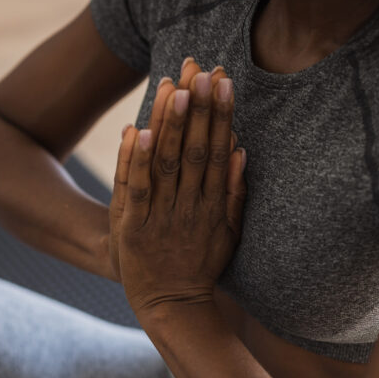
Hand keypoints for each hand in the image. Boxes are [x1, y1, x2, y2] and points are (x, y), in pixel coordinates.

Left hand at [115, 61, 246, 317]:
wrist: (174, 305)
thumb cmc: (202, 266)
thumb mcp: (229, 232)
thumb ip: (236, 194)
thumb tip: (243, 151)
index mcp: (215, 204)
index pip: (220, 150)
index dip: (221, 115)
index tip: (223, 82)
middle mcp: (191, 206)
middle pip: (197, 150)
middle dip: (200, 109)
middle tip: (202, 71)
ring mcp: (163, 216)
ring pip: (168, 164)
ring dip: (171, 126)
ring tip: (174, 89)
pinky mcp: (135, 228)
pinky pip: (136, 190)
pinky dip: (137, 161)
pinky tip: (137, 131)